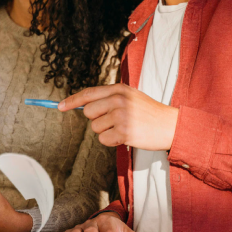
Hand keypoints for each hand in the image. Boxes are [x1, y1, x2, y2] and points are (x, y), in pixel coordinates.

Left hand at [58, 83, 178, 150]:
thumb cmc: (148, 112)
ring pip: (95, 128)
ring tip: (125, 128)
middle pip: (88, 113)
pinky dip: (112, 141)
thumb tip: (82, 106)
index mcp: (119, 89)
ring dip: (107, 131)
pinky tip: (126, 137)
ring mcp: (121, 116)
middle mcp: (118, 100)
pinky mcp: (124, 132)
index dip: (72, 100)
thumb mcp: (130, 97)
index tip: (60, 106)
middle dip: (97, 120)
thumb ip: (109, 98)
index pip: (88, 93)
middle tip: (114, 121)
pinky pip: (103, 140)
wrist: (172, 126)